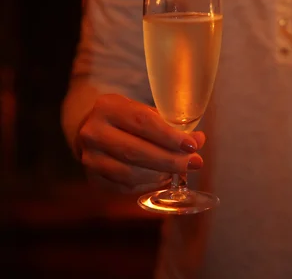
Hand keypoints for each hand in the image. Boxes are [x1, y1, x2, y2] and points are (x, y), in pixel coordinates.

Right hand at [76, 94, 204, 193]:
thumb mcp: (147, 112)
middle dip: (170, 160)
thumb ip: (172, 125)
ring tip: (180, 169)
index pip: (142, 122)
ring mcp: (90, 157)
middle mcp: (93, 132)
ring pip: (129, 173)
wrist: (95, 130)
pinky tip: (163, 177)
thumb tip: (199, 139)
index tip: (192, 145)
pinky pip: (125, 186)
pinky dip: (149, 184)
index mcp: (108, 107)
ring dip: (161, 174)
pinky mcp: (94, 178)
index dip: (169, 136)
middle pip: (135, 151)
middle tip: (195, 163)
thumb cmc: (129, 119)